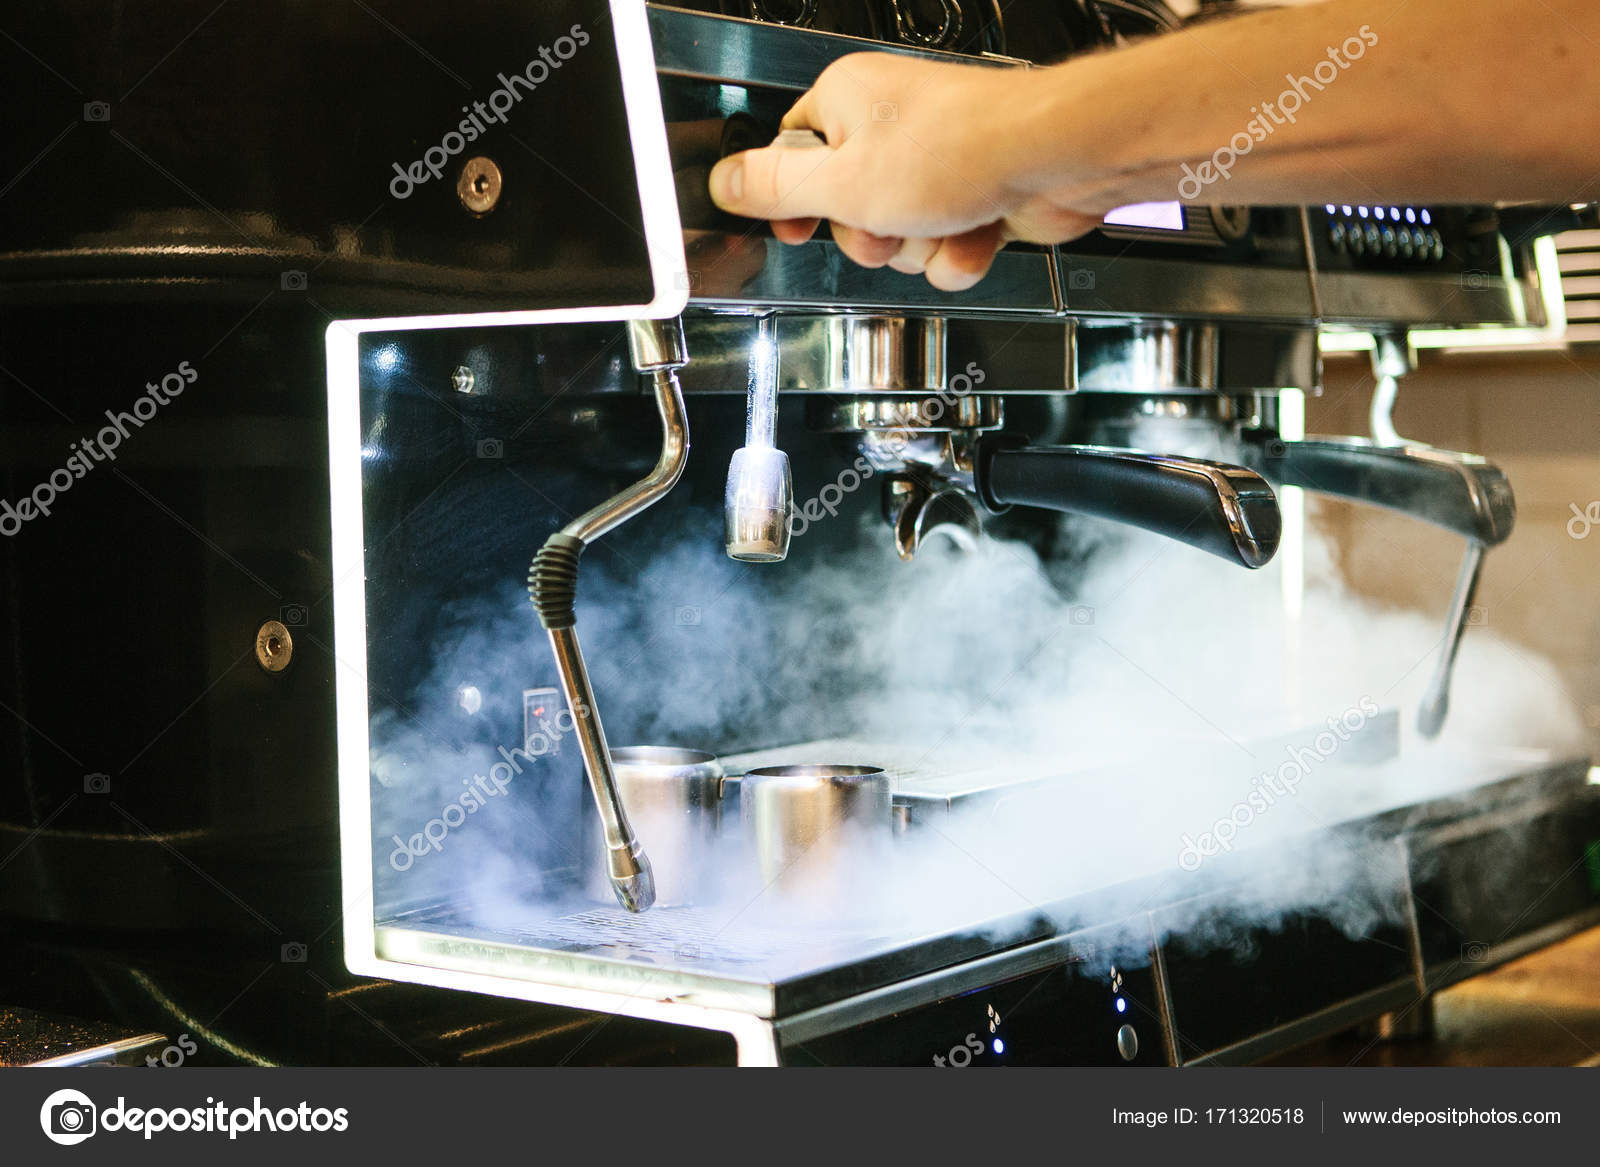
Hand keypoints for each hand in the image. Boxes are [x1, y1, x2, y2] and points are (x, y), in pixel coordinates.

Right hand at [707, 53, 1111, 289]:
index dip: (790, 201)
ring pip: (895, 237)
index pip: (790, 156)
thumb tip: (723, 182)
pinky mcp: (969, 194)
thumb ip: (774, 189)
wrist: (1054, 159)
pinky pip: (940, 247)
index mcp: (844, 102)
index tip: (791, 227)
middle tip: (887, 220)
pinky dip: (955, 252)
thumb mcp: (841, 182)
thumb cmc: (960, 149)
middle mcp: (887, 126)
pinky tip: (973, 232)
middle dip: (869, 235)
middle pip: (843, 210)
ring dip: (918, 246)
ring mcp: (932, 162)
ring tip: (941, 219)